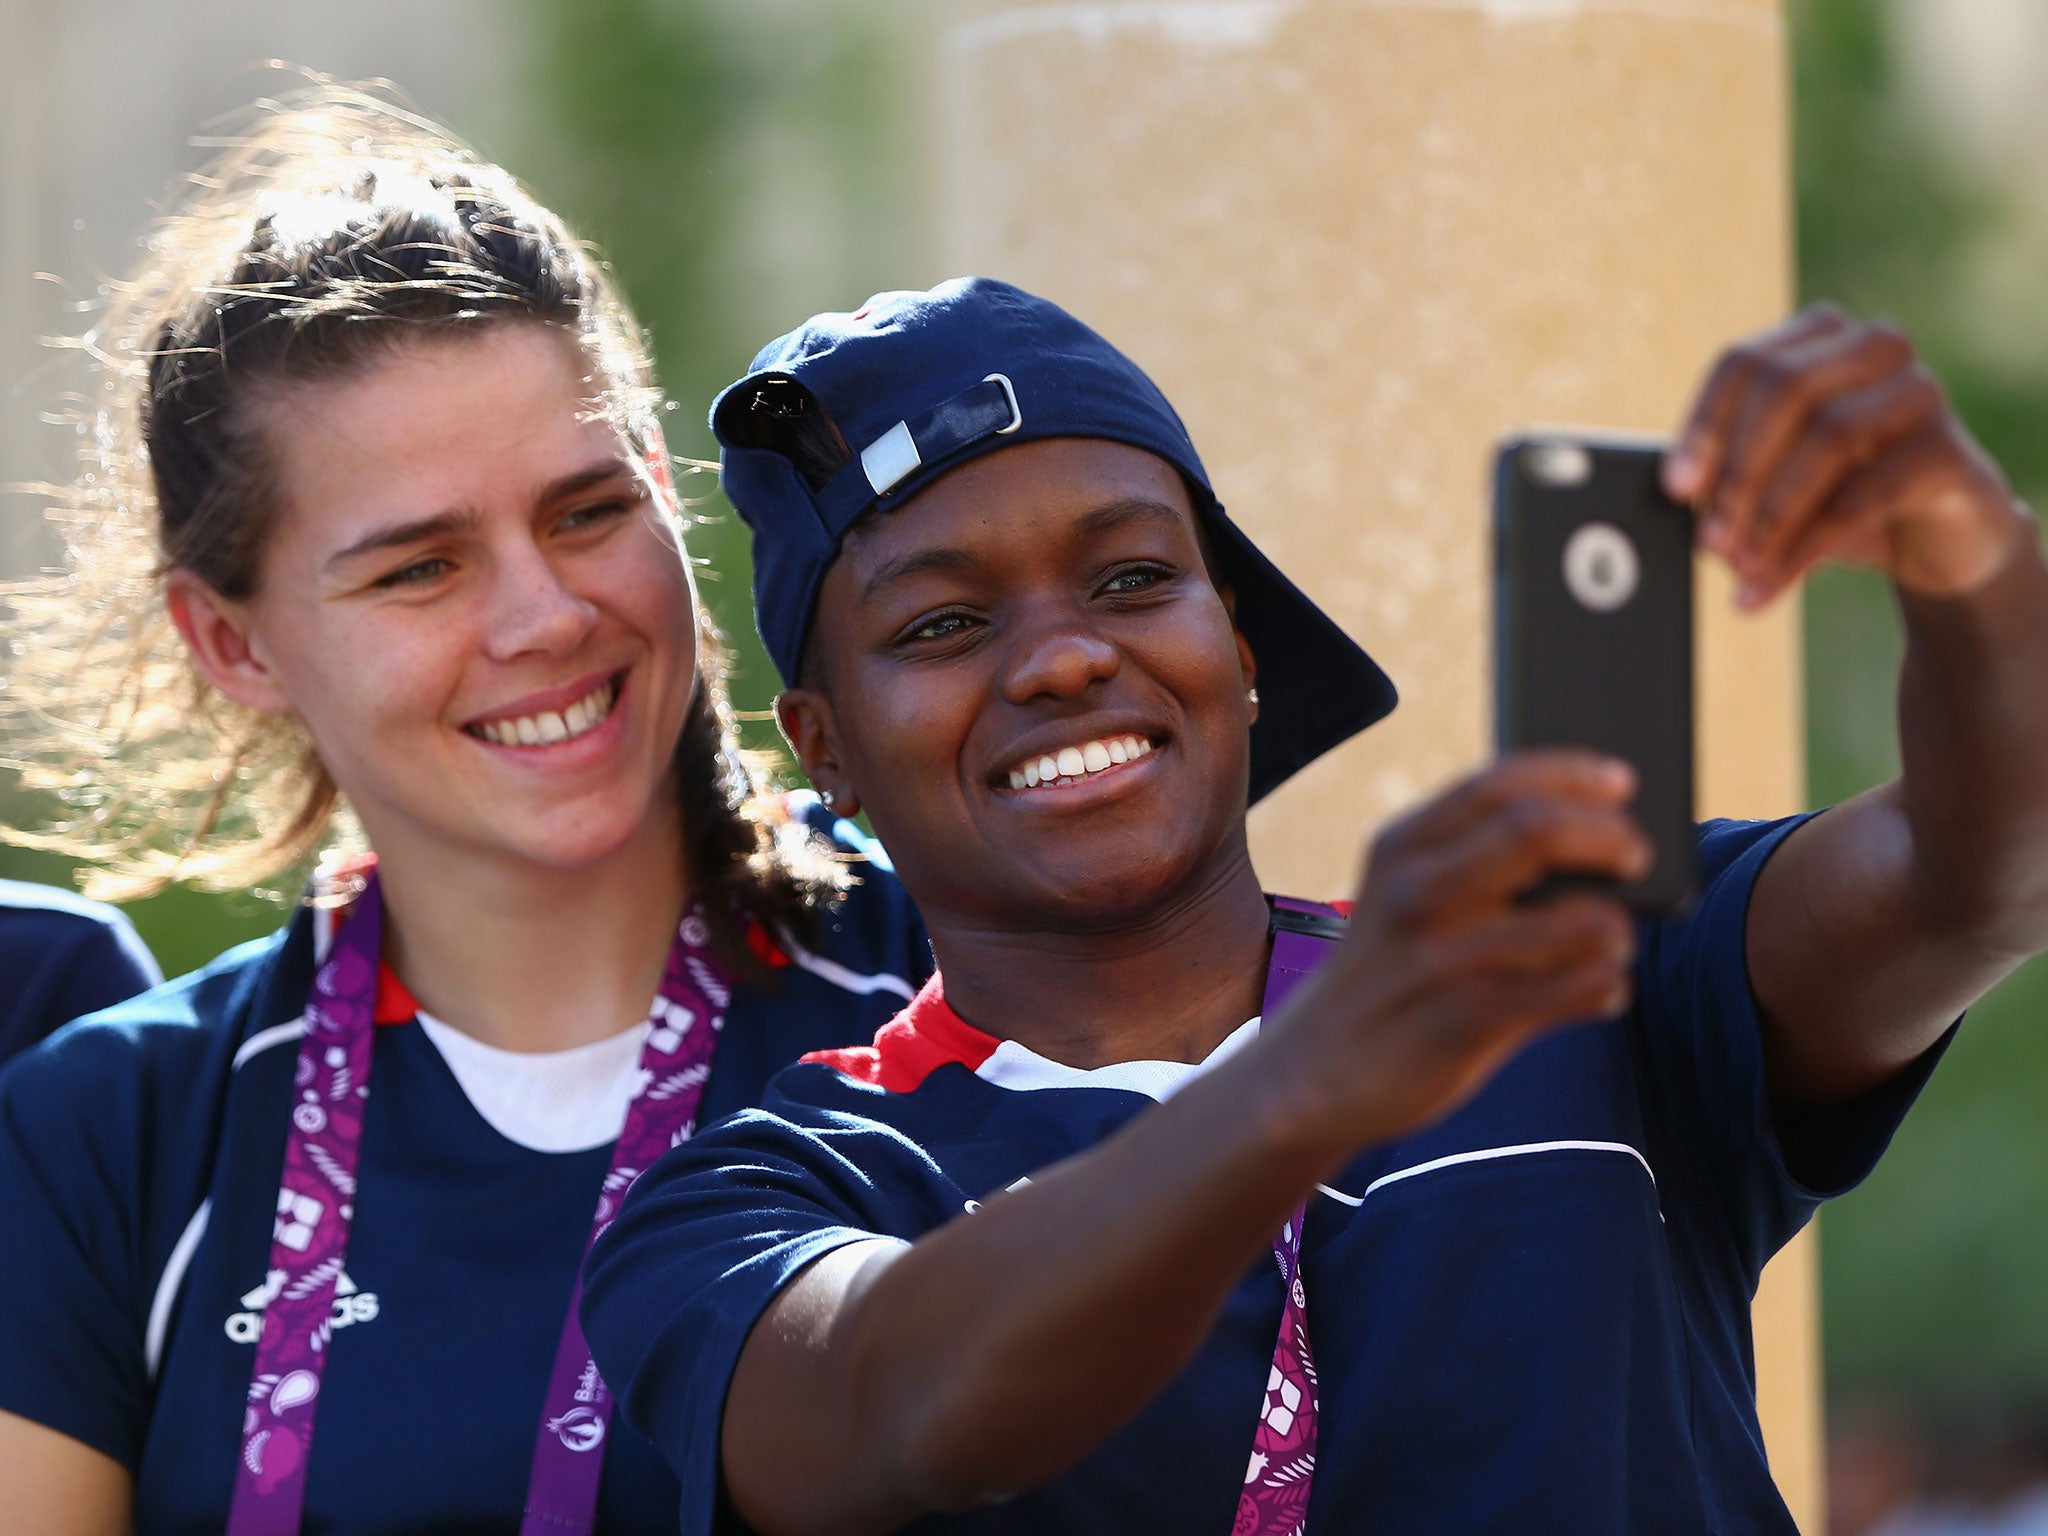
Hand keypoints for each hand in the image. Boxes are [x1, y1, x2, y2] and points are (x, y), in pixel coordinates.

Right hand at [1264, 751, 1649, 1147]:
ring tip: (1616, 941)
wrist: (1315, 1070)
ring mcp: (1436, 959)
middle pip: (1535, 831)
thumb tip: (1596, 840)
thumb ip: (1478, 860)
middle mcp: (1414, 892)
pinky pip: (1569, 993)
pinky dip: (1605, 987)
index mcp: (1402, 846)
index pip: (1496, 783)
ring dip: (1616, 928)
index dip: (1571, 773)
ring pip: (1572, 921)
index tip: (1623, 781)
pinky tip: (1603, 991)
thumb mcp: (1407, 894)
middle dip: (1608, 838)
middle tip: (1636, 857)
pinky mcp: (1459, 1024)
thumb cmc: (1390, 971)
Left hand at [1663, 304, 2032, 607]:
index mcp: (1818, 338)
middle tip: (1708, 541)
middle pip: (1786, 388)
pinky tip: (1770, 585)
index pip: (1744, 363)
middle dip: (1738, 471)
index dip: (1704, 425)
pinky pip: (1864, 496)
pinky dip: (1806, 547)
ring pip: (1830, 435)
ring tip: (1739, 568)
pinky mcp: (1947, 451)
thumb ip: (1726, 479)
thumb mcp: (1774, 484)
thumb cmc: (1839, 498)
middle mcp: (1872, 348)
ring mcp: (1918, 392)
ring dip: (1771, 512)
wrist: (1936, 541)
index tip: (1674, 488)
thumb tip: (1676, 500)